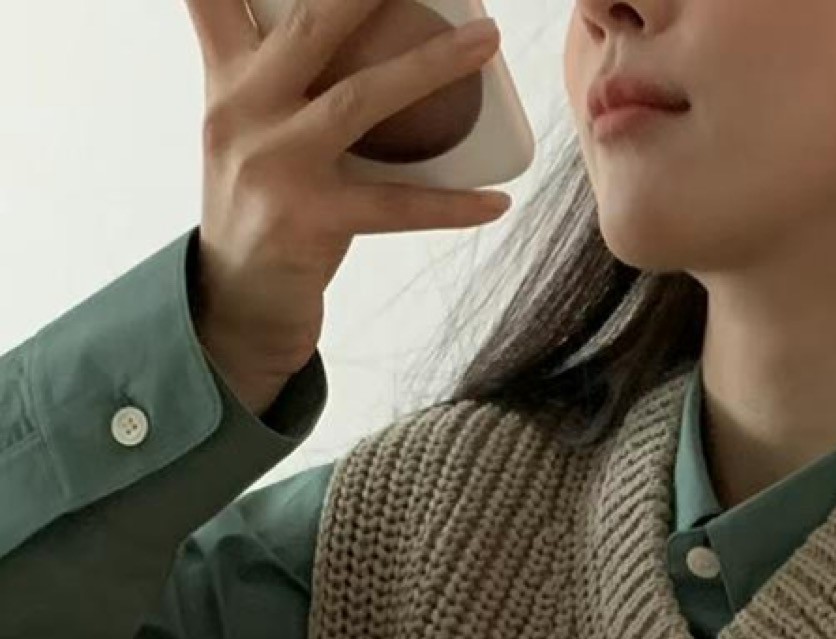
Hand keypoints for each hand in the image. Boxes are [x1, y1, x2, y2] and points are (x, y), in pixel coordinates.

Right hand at [180, 0, 510, 387]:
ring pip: (360, 98)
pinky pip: (395, 207)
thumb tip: (352, 21)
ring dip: (431, 65)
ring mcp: (273, 165)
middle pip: (311, 25)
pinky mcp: (306, 221)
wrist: (239, 303)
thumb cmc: (263, 201)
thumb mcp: (251, 125)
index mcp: (229, 78)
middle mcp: (241, 110)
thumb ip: (278, 72)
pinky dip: (450, 205)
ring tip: (487, 41)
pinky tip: (495, 201)